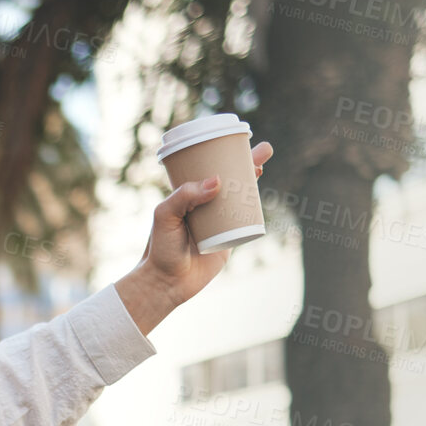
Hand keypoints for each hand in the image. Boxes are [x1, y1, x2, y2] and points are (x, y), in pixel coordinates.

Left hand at [115, 140, 273, 333]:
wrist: (167, 283)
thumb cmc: (160, 248)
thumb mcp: (164, 216)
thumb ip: (184, 196)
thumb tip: (217, 181)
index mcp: (187, 197)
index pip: (208, 170)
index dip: (223, 156)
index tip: (236, 142)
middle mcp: (203, 207)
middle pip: (230, 179)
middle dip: (247, 163)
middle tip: (264, 150)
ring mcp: (217, 222)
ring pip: (240, 197)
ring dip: (254, 181)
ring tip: (262, 167)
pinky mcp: (229, 239)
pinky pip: (246, 221)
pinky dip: (256, 208)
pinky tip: (262, 196)